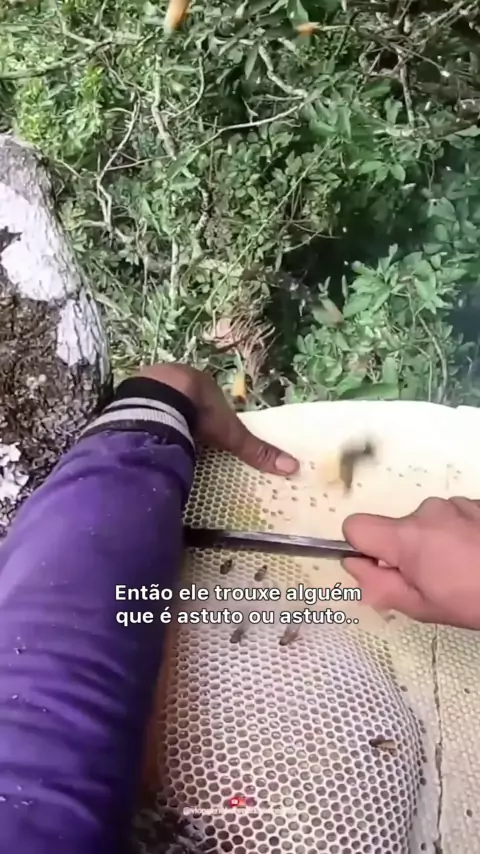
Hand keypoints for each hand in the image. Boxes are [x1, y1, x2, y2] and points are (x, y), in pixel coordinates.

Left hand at [138, 363, 298, 476]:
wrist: (161, 400)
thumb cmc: (201, 412)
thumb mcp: (232, 434)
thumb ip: (257, 451)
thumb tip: (293, 466)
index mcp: (203, 383)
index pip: (209, 397)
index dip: (209, 411)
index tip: (206, 428)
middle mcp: (178, 377)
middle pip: (183, 397)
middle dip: (183, 412)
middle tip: (183, 431)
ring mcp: (151, 381)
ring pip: (159, 398)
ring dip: (160, 412)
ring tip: (160, 432)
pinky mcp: (130, 392)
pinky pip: (137, 404)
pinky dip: (141, 415)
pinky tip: (141, 429)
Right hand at [342, 497, 479, 628]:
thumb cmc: (476, 599)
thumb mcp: (421, 607)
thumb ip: (378, 586)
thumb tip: (354, 566)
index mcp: (407, 537)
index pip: (355, 526)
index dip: (362, 549)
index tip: (381, 568)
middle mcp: (427, 511)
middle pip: (396, 528)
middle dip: (406, 552)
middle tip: (432, 581)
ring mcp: (456, 504)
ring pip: (427, 524)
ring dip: (437, 543)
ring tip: (463, 570)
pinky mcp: (478, 503)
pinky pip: (454, 517)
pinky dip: (460, 535)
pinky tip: (478, 556)